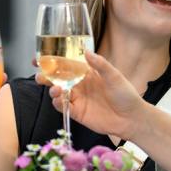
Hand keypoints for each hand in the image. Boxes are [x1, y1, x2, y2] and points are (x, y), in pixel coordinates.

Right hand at [35, 52, 149, 139]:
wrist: (131, 118)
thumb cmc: (125, 94)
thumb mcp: (114, 76)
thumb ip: (100, 64)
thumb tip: (86, 52)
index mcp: (87, 73)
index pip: (66, 64)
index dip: (52, 61)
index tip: (39, 58)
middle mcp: (79, 85)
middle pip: (58, 79)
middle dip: (46, 76)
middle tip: (40, 75)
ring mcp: (78, 99)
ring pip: (58, 93)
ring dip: (52, 90)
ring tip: (55, 89)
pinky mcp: (77, 113)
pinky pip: (63, 107)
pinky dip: (58, 103)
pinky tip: (58, 100)